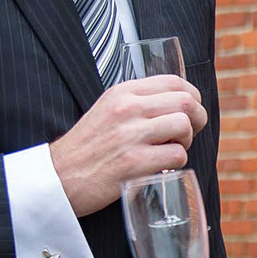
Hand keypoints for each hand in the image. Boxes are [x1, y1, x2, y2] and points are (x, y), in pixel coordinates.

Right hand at [47, 75, 208, 217]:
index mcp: (122, 93)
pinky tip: (161, 167)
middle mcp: (127, 109)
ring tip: (171, 150)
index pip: (174, 81)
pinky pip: (176, 156)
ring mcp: (130, 135)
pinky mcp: (133, 162)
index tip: (191, 111)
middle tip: (189, 134)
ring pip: (184, 127)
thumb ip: (136, 103)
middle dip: (197, 119)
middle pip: (185, 102)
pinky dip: (176, 164)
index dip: (192, 96)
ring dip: (186, 142)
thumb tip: (175, 104)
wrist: (58, 176)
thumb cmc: (87, 148)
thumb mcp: (107, 110)